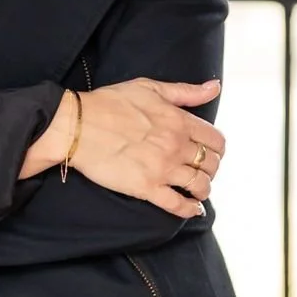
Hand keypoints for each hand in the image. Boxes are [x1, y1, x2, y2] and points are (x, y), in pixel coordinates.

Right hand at [22, 78, 224, 217]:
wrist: (79, 125)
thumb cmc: (110, 103)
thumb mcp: (151, 88)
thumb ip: (186, 91)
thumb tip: (215, 87)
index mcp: (179, 121)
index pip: (216, 140)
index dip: (217, 148)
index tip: (210, 151)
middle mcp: (176, 146)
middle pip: (211, 164)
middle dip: (210, 168)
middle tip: (202, 170)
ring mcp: (163, 169)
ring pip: (199, 185)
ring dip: (203, 189)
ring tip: (197, 190)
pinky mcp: (146, 188)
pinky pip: (177, 205)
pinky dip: (189, 209)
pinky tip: (191, 209)